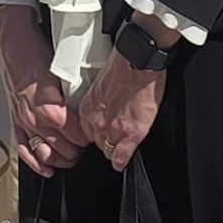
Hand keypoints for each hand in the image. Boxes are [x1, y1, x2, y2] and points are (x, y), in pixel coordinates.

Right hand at [0, 6, 86, 177]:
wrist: (12, 41)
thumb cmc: (35, 50)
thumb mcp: (62, 71)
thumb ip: (75, 93)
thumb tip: (90, 106)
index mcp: (49, 107)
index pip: (77, 134)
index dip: (89, 135)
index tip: (95, 130)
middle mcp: (34, 118)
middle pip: (64, 148)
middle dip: (79, 149)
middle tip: (88, 142)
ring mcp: (23, 121)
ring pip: (45, 154)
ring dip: (61, 159)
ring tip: (73, 154)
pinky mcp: (14, 120)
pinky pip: (23, 150)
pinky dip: (36, 163)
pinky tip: (47, 169)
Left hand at [78, 47, 165, 172]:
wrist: (137, 61)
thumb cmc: (122, 65)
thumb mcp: (101, 85)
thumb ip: (98, 102)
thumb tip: (104, 107)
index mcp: (88, 108)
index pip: (85, 131)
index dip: (95, 132)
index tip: (101, 130)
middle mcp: (97, 121)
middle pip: (96, 142)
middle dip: (105, 139)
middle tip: (114, 134)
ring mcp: (114, 129)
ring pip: (108, 150)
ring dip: (114, 148)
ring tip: (121, 145)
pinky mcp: (131, 133)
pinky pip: (121, 156)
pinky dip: (121, 160)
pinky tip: (122, 161)